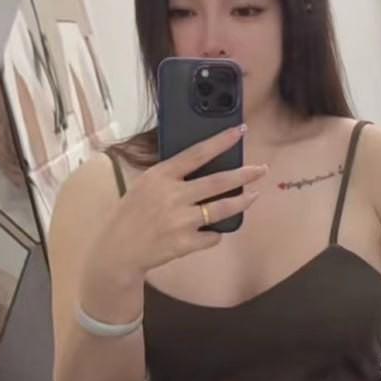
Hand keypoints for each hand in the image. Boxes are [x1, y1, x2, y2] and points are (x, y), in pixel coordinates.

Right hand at [90, 127, 266, 285]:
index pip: (197, 153)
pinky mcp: (185, 243)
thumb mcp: (145, 185)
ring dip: (242, 202)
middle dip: (244, 174)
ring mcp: (181, 220)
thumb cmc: (131, 214)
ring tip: (254, 195)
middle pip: (218, 181)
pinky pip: (212, 236)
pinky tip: (211, 231)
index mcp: (161, 176)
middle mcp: (173, 195)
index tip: (241, 131)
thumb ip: (170, 176)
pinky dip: (215, 233)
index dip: (221, 141)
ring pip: (222, 209)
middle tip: (262, 169)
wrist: (118, 250)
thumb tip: (201, 166)